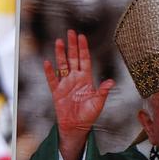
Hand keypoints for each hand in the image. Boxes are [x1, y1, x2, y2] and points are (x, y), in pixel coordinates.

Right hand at [42, 31, 114, 159]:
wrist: (76, 127)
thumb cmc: (88, 116)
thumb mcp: (98, 103)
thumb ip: (103, 92)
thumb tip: (111, 82)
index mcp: (86, 79)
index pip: (84, 60)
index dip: (83, 48)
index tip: (81, 36)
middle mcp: (75, 79)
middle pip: (73, 58)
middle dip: (72, 45)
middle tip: (70, 32)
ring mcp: (65, 84)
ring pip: (62, 65)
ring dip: (60, 54)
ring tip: (58, 42)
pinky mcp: (57, 92)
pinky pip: (52, 80)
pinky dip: (49, 72)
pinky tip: (47, 63)